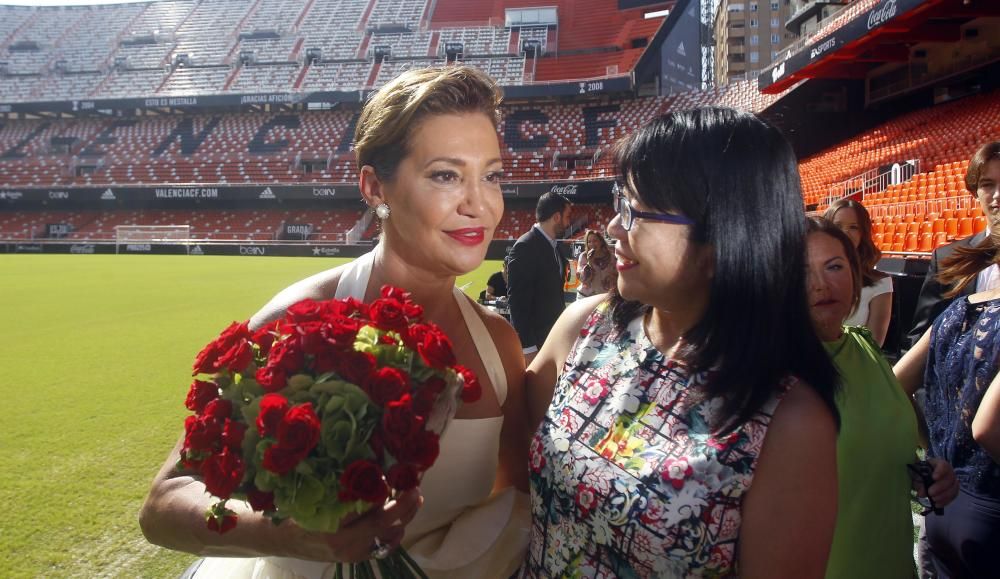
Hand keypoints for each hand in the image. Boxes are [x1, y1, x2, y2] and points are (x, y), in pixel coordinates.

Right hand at [290, 488, 422, 561]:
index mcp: (331, 524)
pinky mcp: (355, 559)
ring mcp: (351, 553)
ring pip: (388, 536)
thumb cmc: (296, 512)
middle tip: (415, 488)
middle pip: (383, 522)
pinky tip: (401, 521)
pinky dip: (395, 534)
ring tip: (414, 500)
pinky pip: (383, 547)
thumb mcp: (315, 497)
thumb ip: (341, 490)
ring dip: (404, 518)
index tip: (394, 476)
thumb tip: (371, 472)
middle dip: (403, 505)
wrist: (282, 540)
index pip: (365, 506)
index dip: (384, 490)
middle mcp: (344, 542)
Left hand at [913, 458, 958, 507]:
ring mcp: (952, 481)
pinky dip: (946, 501)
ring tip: (934, 500)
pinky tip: (938, 504)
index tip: (934, 477)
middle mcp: (948, 471)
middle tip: (930, 493)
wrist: (921, 477)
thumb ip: (918, 482)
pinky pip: (953, 496)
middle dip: (940, 487)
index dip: (940, 471)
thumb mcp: (916, 475)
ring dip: (944, 496)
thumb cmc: (918, 473)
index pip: (944, 465)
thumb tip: (922, 494)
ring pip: (954, 488)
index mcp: (938, 463)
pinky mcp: (953, 490)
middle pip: (950, 478)